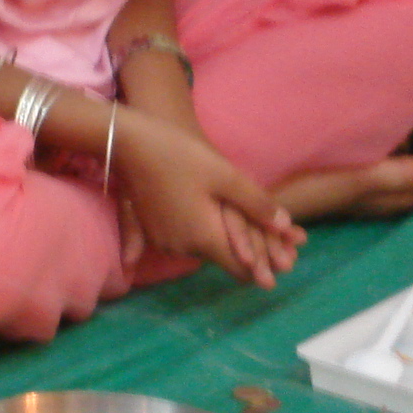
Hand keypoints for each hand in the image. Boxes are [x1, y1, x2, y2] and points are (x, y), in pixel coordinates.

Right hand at [114, 109, 304, 286]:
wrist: (126, 142)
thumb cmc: (178, 155)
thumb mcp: (225, 175)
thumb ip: (257, 204)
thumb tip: (286, 227)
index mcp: (204, 238)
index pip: (241, 269)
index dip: (265, 265)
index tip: (285, 259)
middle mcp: (182, 248)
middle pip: (223, 258)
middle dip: (249, 250)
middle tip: (276, 238)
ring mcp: (164, 240)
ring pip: (203, 247)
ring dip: (223, 238)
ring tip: (245, 220)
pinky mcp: (152, 229)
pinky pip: (185, 238)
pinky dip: (200, 231)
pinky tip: (208, 211)